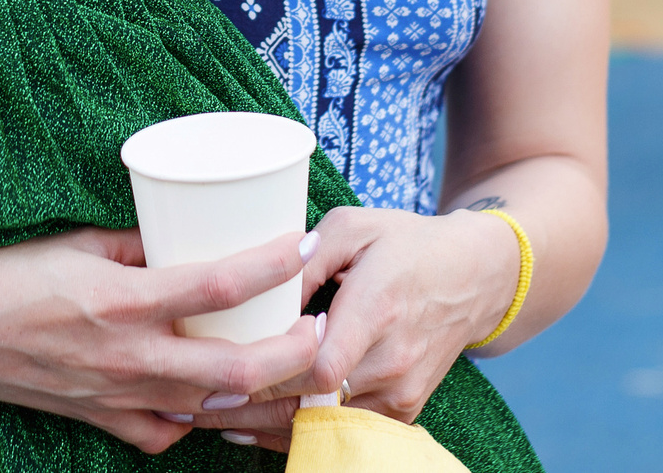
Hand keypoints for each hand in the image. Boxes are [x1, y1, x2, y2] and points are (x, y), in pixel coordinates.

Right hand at [0, 225, 324, 452]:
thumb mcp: (71, 237)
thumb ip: (135, 241)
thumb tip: (186, 233)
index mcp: (119, 300)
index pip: (218, 284)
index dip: (270, 265)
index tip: (305, 244)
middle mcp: (124, 357)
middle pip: (234, 366)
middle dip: (292, 352)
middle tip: (323, 327)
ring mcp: (112, 397)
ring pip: (208, 408)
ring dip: (260, 394)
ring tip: (297, 371)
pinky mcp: (95, 419)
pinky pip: (163, 432)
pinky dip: (198, 421)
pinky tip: (220, 405)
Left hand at [193, 205, 518, 450]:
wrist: (476, 277)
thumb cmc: (406, 243)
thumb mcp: (355, 228)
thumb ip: (305, 257)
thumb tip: (257, 287)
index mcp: (379, 307)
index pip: (321, 366)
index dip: (271, 375)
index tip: (223, 371)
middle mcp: (394, 360)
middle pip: (312, 402)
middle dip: (248, 407)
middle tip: (186, 402)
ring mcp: (402, 393)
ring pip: (323, 425)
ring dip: (263, 427)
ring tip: (204, 416)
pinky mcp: (404, 411)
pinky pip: (343, 433)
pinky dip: (296, 434)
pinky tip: (250, 428)